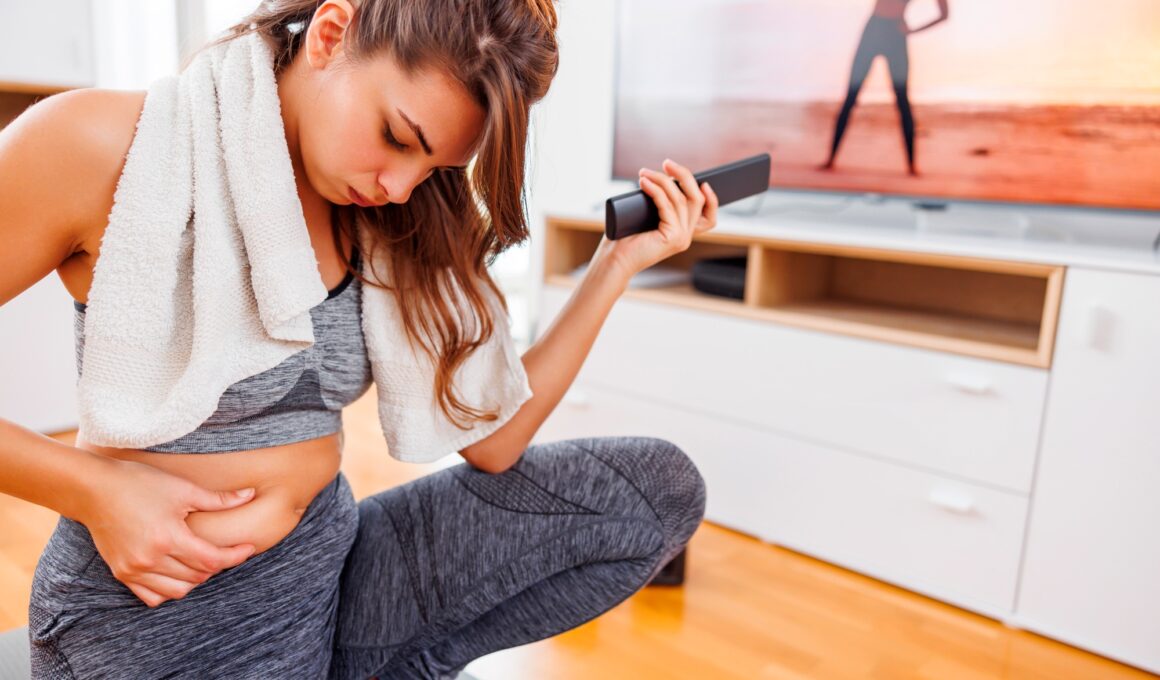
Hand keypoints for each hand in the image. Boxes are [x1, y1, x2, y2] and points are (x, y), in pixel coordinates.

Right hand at [81, 458, 257, 606]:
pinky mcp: (122, 573)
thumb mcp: (182, 488)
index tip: (248, 548)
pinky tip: (178, 572)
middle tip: (226, 549)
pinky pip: (152, 596)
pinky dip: (170, 589)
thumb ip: (218, 499)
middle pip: (197, 576)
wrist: (94, 490)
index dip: (235, 556)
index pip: (211, 559)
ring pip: (177, 591)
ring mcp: (133, 569)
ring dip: (196, 579)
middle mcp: (150, 559)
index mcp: (168, 538)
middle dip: (217, 565)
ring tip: (202, 560)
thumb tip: (251, 495)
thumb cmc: (140, 483)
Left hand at [597, 158, 718, 278]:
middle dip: (684, 176)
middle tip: (667, 163)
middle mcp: (686, 236)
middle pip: (697, 199)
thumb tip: (663, 180)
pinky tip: (644, 182)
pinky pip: (666, 205)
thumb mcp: (648, 217)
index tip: (701, 180)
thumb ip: (661, 204)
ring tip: (644, 173)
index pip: (709, 217)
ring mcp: (681, 238)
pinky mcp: (672, 237)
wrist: (615, 260)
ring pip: (679, 199)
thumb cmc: (626, 239)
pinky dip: (655, 190)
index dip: (711, 198)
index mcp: (682, 233)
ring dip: (662, 180)